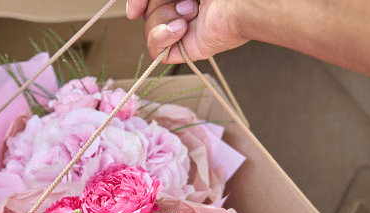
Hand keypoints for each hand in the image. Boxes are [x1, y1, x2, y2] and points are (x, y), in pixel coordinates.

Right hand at [127, 0, 246, 63]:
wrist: (237, 2)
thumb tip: (132, 13)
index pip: (150, 3)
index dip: (140, 4)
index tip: (135, 9)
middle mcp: (183, 11)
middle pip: (147, 14)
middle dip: (159, 6)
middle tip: (185, 1)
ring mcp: (183, 31)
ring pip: (149, 31)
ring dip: (164, 19)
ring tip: (190, 12)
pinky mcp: (186, 49)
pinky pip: (156, 51)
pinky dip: (162, 38)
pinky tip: (181, 28)